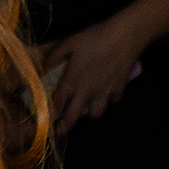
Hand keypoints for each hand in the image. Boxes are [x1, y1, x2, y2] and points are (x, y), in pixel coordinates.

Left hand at [40, 20, 146, 136]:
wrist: (125, 36)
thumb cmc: (95, 38)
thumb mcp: (69, 43)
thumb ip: (54, 56)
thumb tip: (43, 66)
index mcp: (72, 80)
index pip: (56, 104)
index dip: (48, 115)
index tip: (44, 122)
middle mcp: (87, 91)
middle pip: (74, 117)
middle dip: (65, 127)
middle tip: (59, 132)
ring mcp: (105, 92)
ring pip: (96, 114)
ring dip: (89, 113)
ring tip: (85, 107)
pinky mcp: (119, 89)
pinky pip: (112, 102)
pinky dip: (108, 101)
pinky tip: (105, 93)